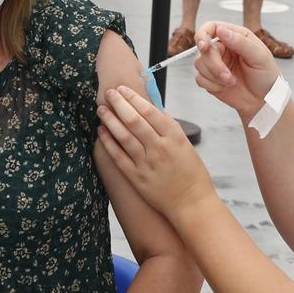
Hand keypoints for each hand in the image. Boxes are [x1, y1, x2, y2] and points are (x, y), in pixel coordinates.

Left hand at [96, 86, 215, 220]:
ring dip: (110, 120)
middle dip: (119, 104)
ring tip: (101, 109)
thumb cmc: (192, 174)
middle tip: (109, 93)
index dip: (133, 98)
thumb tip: (154, 111)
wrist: (191, 203)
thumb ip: (169, 129)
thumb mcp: (186, 146)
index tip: (123, 89)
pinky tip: (102, 131)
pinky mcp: (137, 178)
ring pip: (124, 136)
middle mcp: (159, 148)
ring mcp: (147, 163)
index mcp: (174, 137)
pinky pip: (118, 156)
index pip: (150, 111)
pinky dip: (109, 142)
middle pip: (134, 120)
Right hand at [193, 23, 281, 120]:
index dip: (203, 34)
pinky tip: (224, 87)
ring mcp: (216, 63)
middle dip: (214, 64)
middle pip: (203, 48)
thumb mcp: (259, 56)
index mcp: (236, 36)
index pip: (211, 27)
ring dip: (214, 76)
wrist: (263, 100)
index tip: (204, 46)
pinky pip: (199, 78)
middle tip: (227, 76)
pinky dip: (211, 85)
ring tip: (231, 82)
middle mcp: (224, 48)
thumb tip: (222, 30)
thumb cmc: (267, 77)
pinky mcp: (210, 78)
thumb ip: (240, 42)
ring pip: (199, 64)